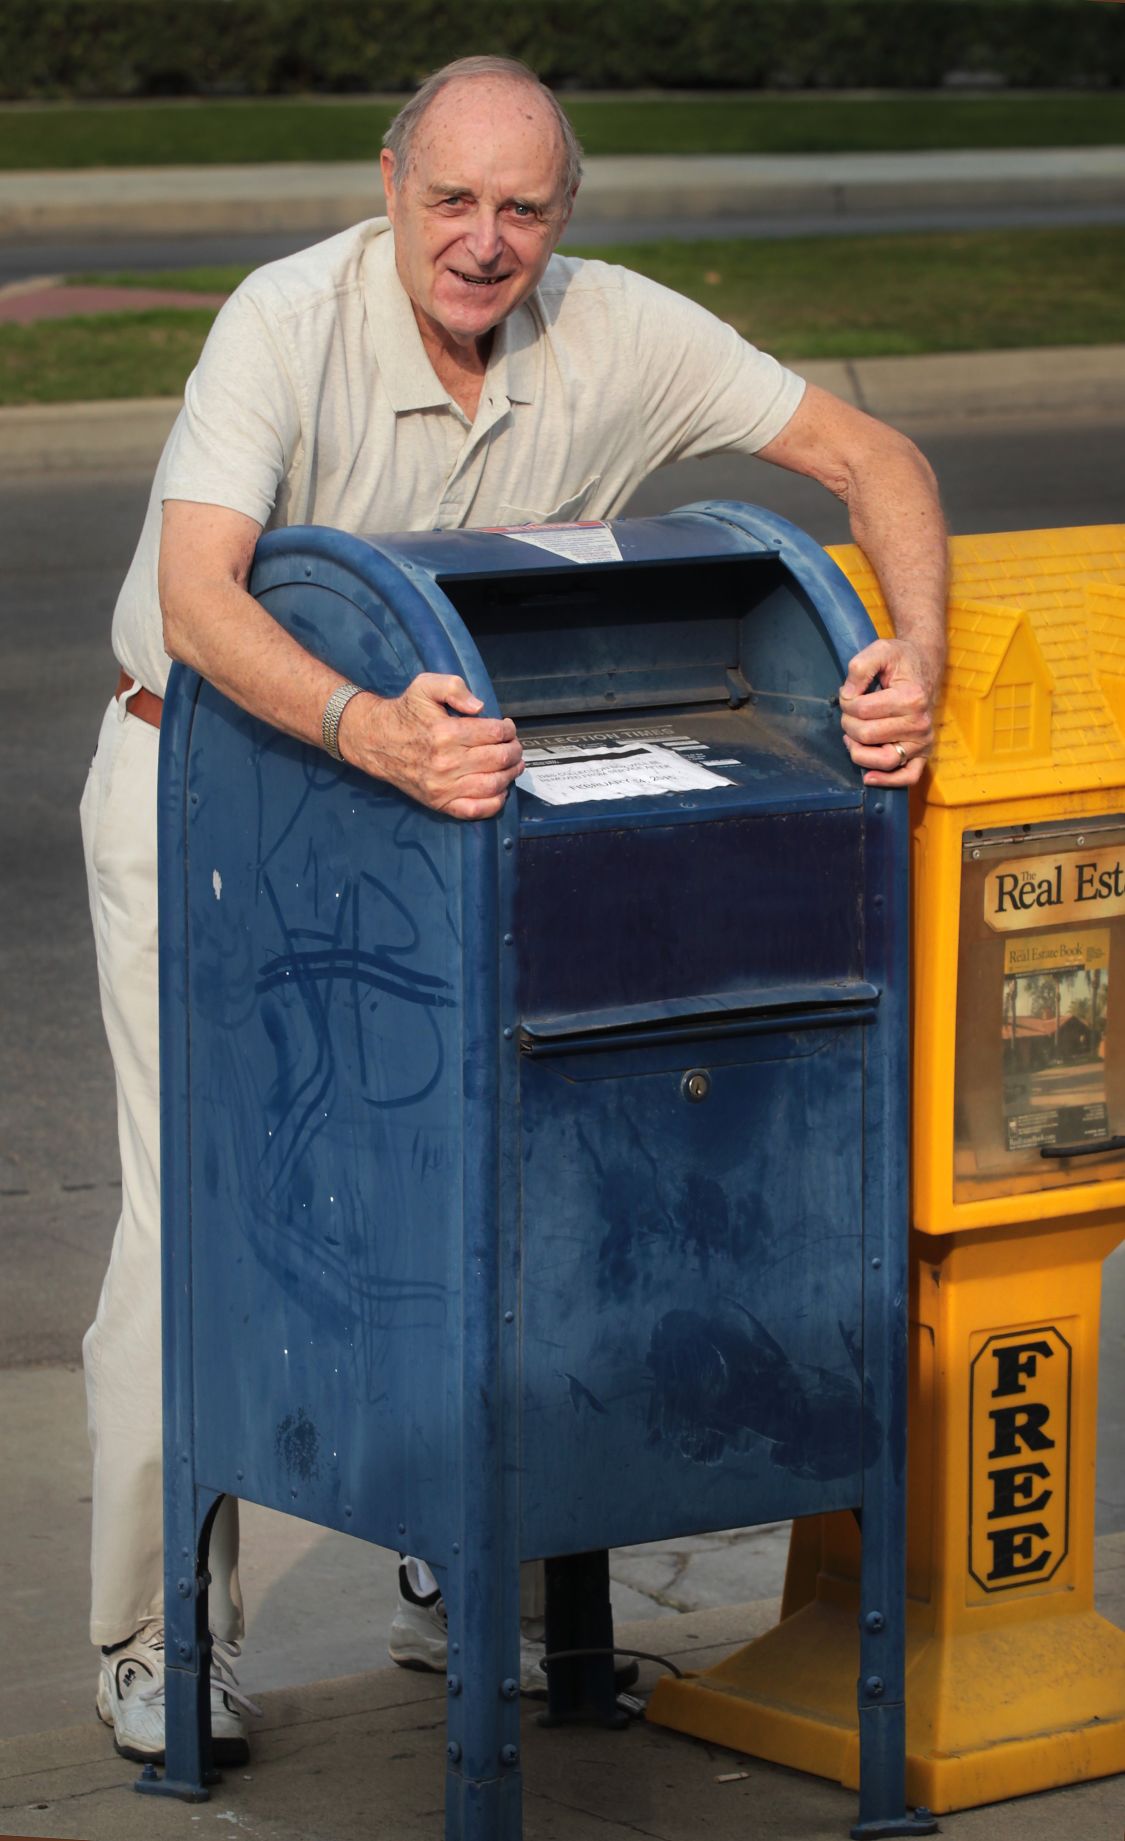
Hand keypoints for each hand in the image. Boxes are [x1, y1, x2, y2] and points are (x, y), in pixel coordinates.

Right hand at [339, 674, 522, 818]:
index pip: (494, 733)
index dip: (508, 729)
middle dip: (514, 751)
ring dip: (510, 775)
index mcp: (445, 733)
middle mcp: (446, 762)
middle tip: (514, 746)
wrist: (376, 741)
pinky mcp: (439, 802)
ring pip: (493, 784)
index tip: (507, 727)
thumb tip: (480, 707)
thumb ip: (454, 687)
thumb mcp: (425, 686)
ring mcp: (443, 786)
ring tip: (513, 765)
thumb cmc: (405, 713)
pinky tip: (500, 789)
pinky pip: (475, 809)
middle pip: (499, 759)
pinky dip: (495, 802)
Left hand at [838, 636, 938, 787]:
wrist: (924, 666)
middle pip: (867, 735)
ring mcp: (923, 741)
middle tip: (850, 713)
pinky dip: (888, 781)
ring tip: (852, 737)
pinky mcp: (923, 754)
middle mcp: (920, 723)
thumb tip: (848, 695)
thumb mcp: (880, 649)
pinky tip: (868, 776)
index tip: (848, 694)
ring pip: (883, 760)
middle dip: (848, 724)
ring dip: (858, 751)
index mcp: (911, 697)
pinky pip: (908, 777)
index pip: (861, 710)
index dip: (845, 702)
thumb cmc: (901, 660)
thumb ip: (860, 666)